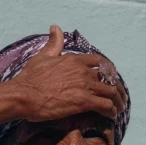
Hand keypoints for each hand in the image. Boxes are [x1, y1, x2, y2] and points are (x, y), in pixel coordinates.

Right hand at [11, 25, 126, 121]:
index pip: (101, 63)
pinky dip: (112, 111)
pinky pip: (106, 105)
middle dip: (118, 89)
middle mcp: (83, 71)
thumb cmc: (30, 78)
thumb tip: (55, 28)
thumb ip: (53, 44)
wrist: (24, 94)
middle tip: (120, 98)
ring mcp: (85, 86)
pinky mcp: (84, 101)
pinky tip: (112, 116)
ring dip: (118, 101)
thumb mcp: (43, 56)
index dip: (109, 72)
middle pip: (110, 78)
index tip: (112, 80)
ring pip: (112, 92)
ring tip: (120, 109)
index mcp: (75, 60)